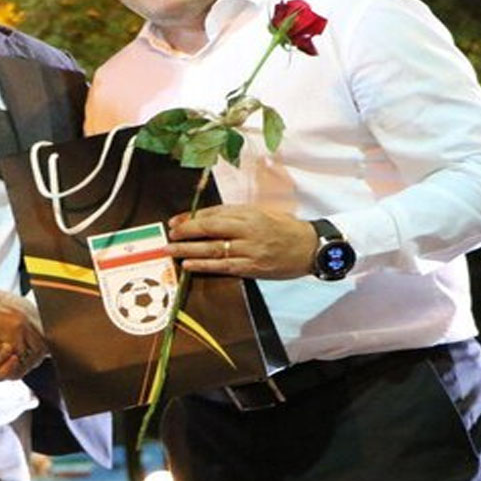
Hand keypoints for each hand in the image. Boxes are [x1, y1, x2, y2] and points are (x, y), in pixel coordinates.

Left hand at [166, 204, 316, 279]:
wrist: (311, 248)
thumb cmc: (285, 228)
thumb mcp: (262, 212)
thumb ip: (236, 214)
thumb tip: (205, 217)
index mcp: (250, 214)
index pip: (214, 214)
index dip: (192, 218)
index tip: (175, 221)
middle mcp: (248, 230)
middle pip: (211, 229)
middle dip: (186, 232)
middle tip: (169, 234)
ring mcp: (250, 250)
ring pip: (214, 249)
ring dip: (189, 250)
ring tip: (171, 250)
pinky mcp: (252, 267)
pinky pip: (223, 267)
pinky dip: (204, 265)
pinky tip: (189, 264)